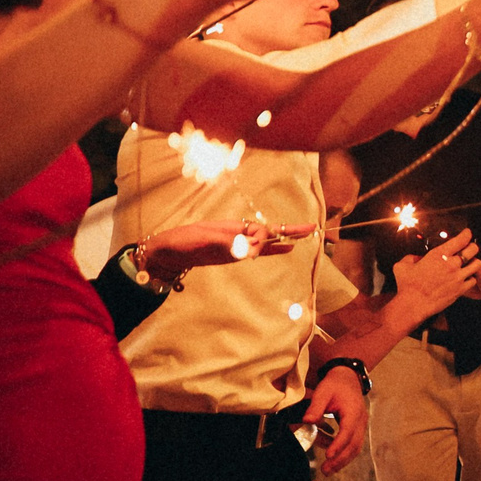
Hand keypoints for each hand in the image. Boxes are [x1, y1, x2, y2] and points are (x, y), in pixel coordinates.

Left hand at [145, 219, 311, 276]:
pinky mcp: (235, 254)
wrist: (167, 252)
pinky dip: (274, 249)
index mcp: (233, 226)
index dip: (264, 239)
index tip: (254, 252)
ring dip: (286, 238)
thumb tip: (250, 250)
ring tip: (307, 235)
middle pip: (271, 230)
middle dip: (291, 229)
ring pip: (268, 240)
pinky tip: (287, 249)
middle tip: (313, 228)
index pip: (260, 230)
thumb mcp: (203, 242)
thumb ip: (228, 245)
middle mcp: (239, 233)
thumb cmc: (183, 242)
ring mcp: (238, 244)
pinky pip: (260, 251)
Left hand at [304, 365, 367, 474]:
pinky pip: (354, 445)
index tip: (328, 455)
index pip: (347, 432)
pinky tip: (332, 460)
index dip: (338, 445)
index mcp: (353, 412)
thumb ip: (315, 407)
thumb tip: (307, 421)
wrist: (348, 379)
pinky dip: (344, 454)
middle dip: (340, 459)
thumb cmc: (334, 385)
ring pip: (356, 448)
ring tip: (329, 470)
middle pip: (354, 445)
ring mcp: (361, 426)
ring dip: (343, 460)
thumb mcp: (323, 392)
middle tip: (326, 470)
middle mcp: (361, 421)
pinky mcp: (357, 429)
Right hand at [391, 228, 480, 321]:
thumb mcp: (402, 266)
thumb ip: (412, 258)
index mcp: (438, 255)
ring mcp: (458, 277)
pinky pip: (473, 280)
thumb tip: (417, 258)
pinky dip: (471, 278)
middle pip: (473, 249)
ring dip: (474, 262)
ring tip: (470, 263)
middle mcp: (451, 264)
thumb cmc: (407, 285)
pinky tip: (466, 278)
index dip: (466, 234)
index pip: (460, 240)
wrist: (413, 304)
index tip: (467, 233)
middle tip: (469, 248)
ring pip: (477, 264)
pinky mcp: (461, 289)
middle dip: (472, 247)